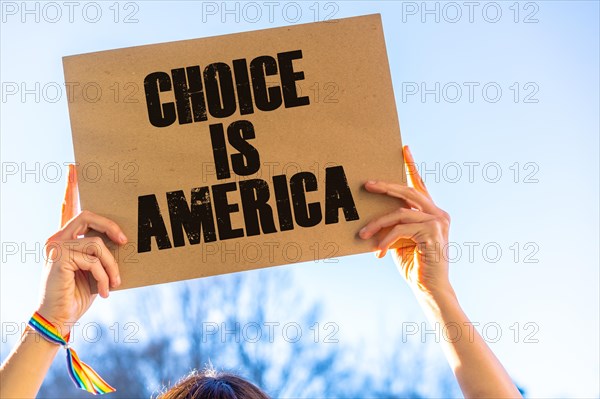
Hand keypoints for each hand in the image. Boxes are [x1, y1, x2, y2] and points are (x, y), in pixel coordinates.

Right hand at [37, 165, 126, 333]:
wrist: (61, 319)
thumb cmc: (80, 295)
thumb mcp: (94, 269)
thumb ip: (100, 251)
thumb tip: (121, 239)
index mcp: (66, 239)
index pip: (68, 208)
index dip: (71, 187)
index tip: (74, 167)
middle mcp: (58, 239)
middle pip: (89, 217)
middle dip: (112, 227)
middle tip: (125, 241)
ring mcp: (56, 247)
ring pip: (97, 243)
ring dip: (111, 265)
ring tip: (115, 282)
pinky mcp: (59, 258)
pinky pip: (94, 258)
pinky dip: (104, 275)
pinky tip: (105, 291)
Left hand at [359, 146, 451, 296]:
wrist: (430, 289)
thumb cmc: (414, 266)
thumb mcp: (400, 241)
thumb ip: (395, 225)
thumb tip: (374, 215)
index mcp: (432, 213)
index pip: (420, 185)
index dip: (411, 166)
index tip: (403, 148)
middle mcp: (439, 214)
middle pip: (408, 192)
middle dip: (386, 186)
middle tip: (366, 184)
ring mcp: (438, 222)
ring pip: (400, 212)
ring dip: (378, 223)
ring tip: (362, 234)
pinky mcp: (433, 232)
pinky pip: (402, 229)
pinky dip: (386, 239)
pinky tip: (377, 251)